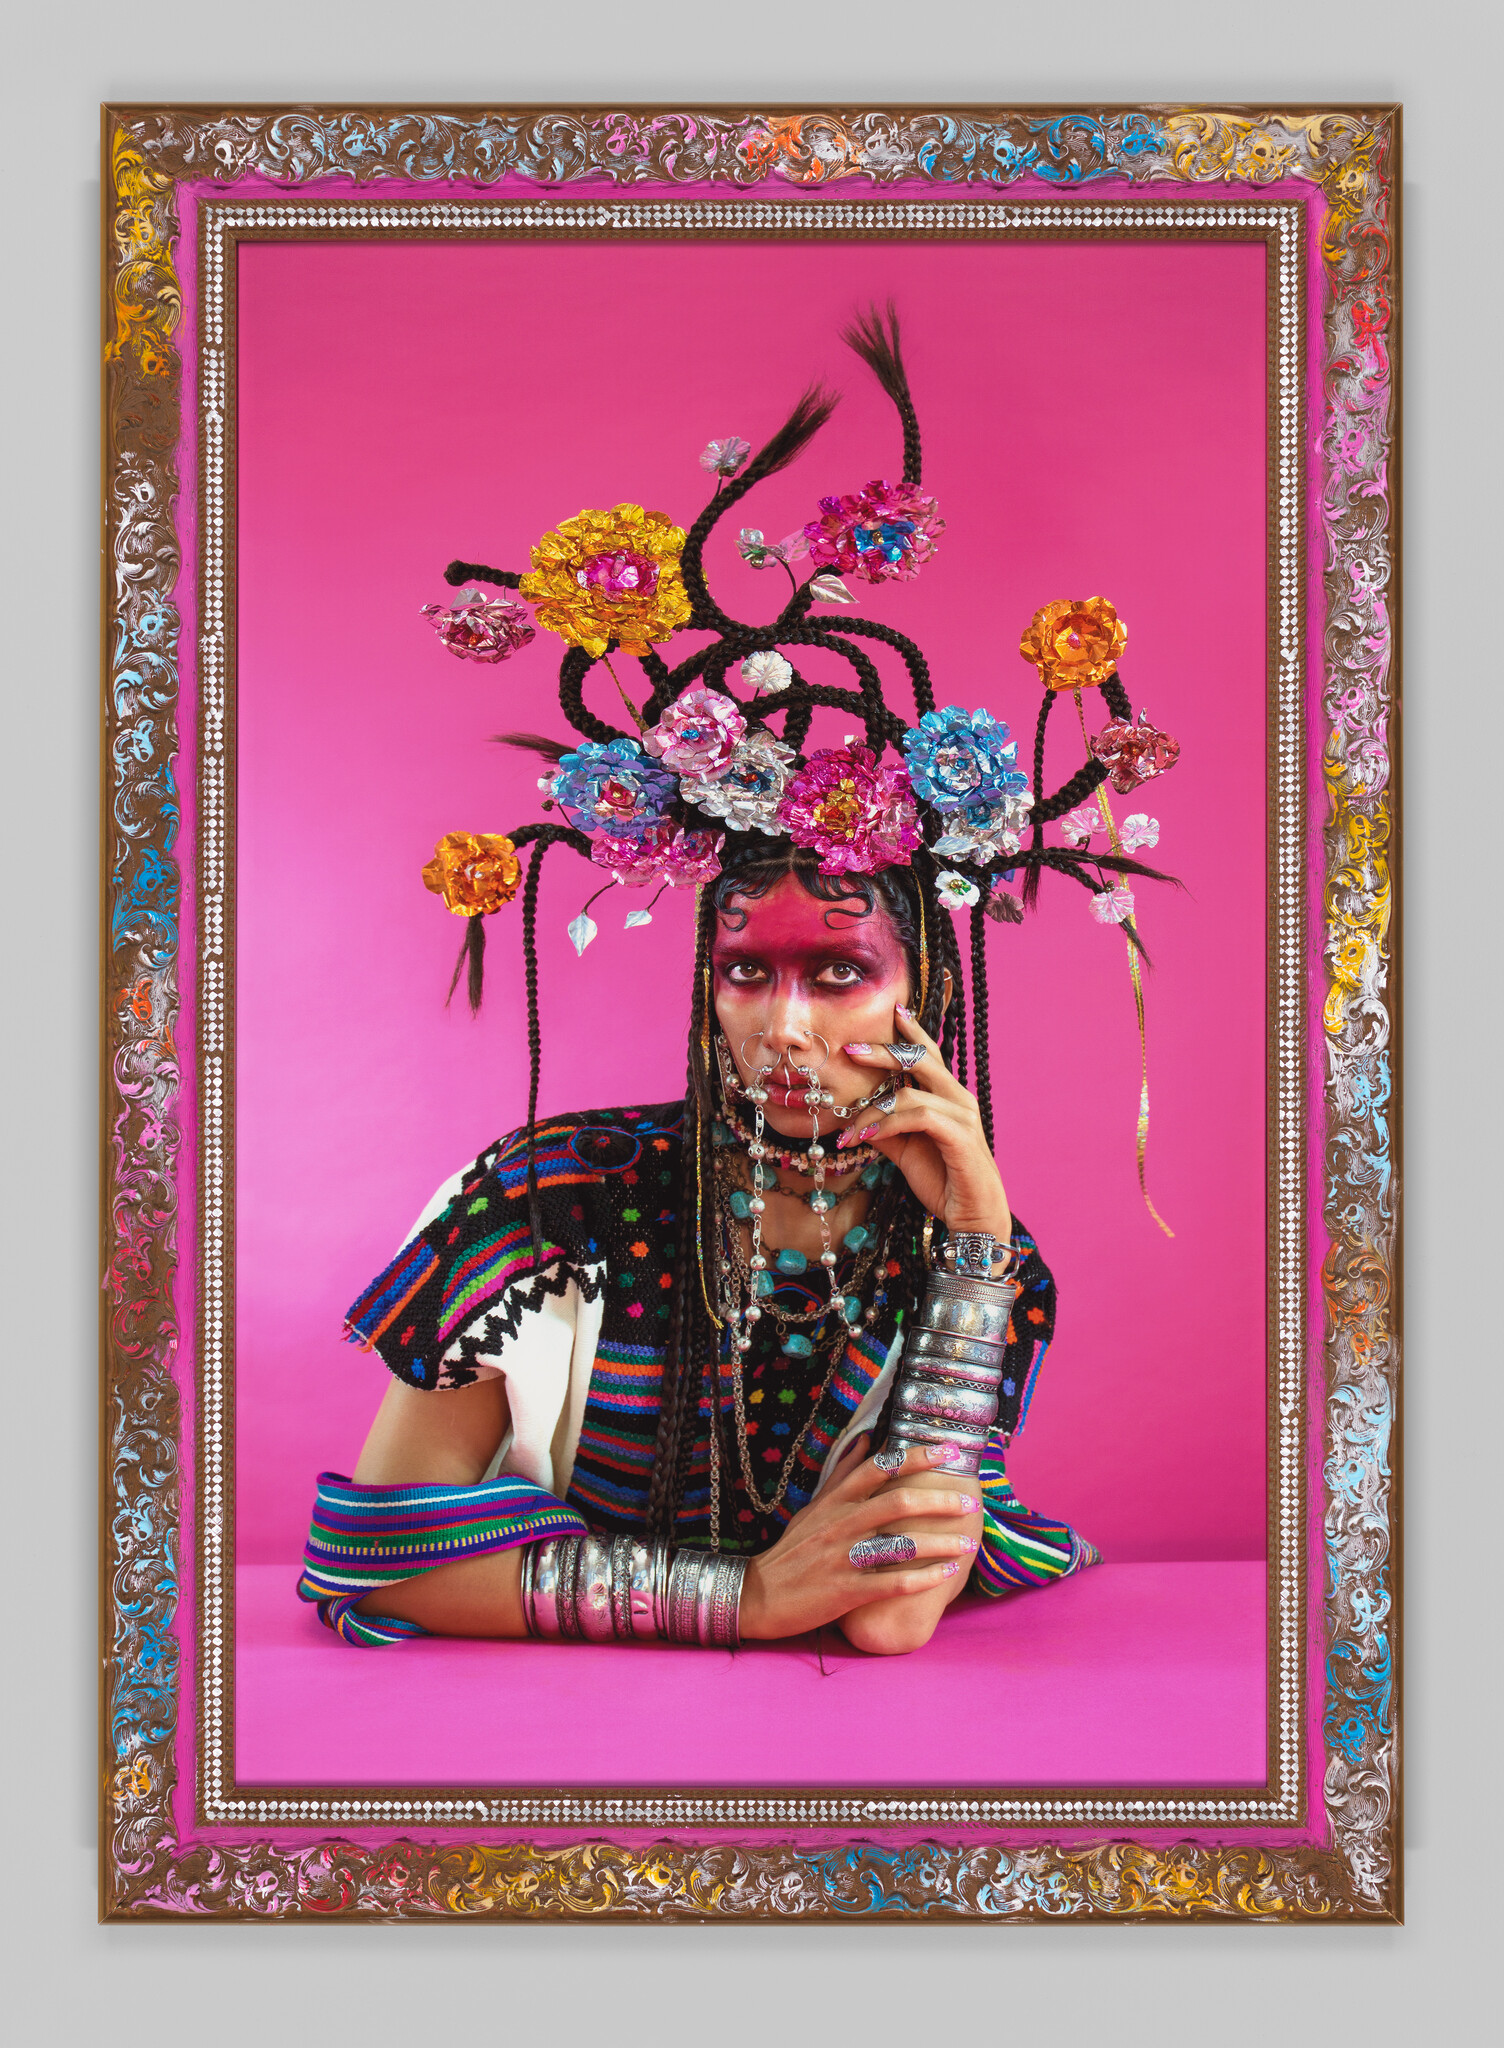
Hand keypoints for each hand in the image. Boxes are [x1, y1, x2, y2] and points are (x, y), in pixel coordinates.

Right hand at [738, 1435, 981, 1641]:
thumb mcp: (813, 1508)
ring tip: (968, 1542)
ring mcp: (843, 1558)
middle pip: (897, 1502)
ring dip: (940, 1542)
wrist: (757, 1595)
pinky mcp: (845, 1592)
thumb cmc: (791, 1550)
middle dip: (940, 1500)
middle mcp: (841, 1524)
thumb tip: (866, 1440)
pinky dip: (922, 1579)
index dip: (917, 1456)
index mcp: (835, 1501)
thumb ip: (843, 1475)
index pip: (880, 1468)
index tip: (948, 1449)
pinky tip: (946, 1574)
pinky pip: (892, 1584)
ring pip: (900, 1544)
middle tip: (970, 1501)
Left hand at [835, 1005, 1010, 1238]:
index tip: (894, 1010)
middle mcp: (958, 1098)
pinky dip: (886, 1125)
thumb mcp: (904, 1149)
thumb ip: (883, 1128)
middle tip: (850, 1049)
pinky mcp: (959, 1135)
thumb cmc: (943, 1178)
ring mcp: (962, 1115)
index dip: (911, 1031)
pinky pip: (916, 1117)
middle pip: (920, 1060)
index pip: (928, 1054)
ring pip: (909, 1093)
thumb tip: (852, 1116)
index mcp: (948, 1096)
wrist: (972, 1214)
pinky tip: (866, 1138)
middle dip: (884, 1051)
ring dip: (871, 1112)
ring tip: (848, 1131)